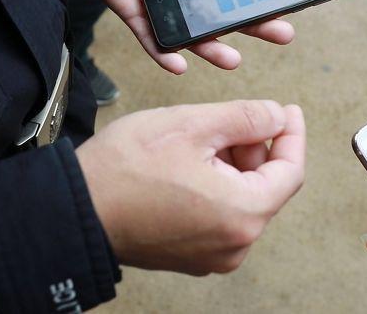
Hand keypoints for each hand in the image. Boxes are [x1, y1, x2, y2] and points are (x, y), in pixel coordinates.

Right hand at [76, 100, 304, 273]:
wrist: (75, 208)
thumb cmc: (127, 168)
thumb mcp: (192, 124)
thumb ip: (246, 118)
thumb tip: (277, 116)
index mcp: (243, 214)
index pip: (290, 171)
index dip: (292, 134)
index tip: (287, 110)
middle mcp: (234, 244)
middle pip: (264, 187)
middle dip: (254, 148)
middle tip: (229, 118)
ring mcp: (211, 256)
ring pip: (240, 200)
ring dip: (232, 166)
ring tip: (201, 138)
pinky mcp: (188, 256)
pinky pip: (218, 217)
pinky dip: (216, 187)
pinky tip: (189, 164)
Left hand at [81, 0, 294, 73]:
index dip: (266, 1)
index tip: (291, 7)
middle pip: (227, 19)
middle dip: (255, 28)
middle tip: (283, 34)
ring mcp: (164, 8)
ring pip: (193, 37)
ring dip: (213, 51)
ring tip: (235, 60)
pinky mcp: (137, 14)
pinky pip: (152, 40)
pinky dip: (164, 55)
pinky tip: (180, 66)